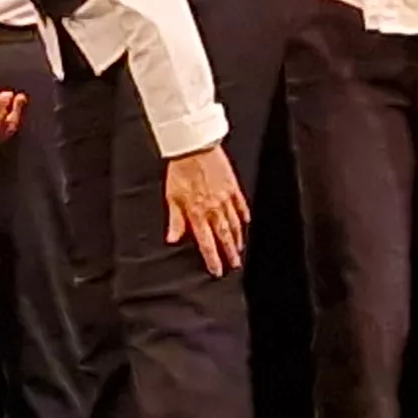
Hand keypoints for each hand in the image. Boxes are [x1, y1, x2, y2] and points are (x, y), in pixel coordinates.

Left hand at [161, 147, 248, 276]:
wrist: (195, 147)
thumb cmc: (180, 169)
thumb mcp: (172, 197)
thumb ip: (175, 220)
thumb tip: (173, 239)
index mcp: (198, 213)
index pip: (206, 242)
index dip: (212, 258)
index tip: (217, 271)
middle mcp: (214, 208)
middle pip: (224, 236)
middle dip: (230, 253)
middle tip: (235, 265)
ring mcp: (225, 198)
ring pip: (234, 223)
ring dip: (238, 238)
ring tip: (240, 249)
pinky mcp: (232, 186)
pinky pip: (240, 205)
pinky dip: (244, 215)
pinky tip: (246, 222)